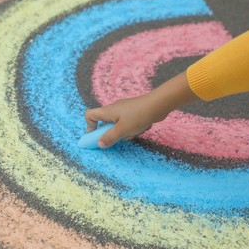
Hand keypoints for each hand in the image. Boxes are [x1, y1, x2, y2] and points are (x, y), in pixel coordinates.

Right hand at [84, 72, 198, 148]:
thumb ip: (110, 138)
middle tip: (119, 138)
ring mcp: (124, 110)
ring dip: (125, 132)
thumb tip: (99, 144)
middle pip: (105, 122)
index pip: (90, 115)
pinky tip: (142, 127)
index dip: (89, 126)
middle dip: (112, 133)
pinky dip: (133, 128)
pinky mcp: (134, 111)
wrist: (158, 104)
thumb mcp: (122, 130)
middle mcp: (114, 109)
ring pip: (118, 124)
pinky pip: (129, 123)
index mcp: (107, 111)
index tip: (95, 136)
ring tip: (134, 132)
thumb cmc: (138, 116)